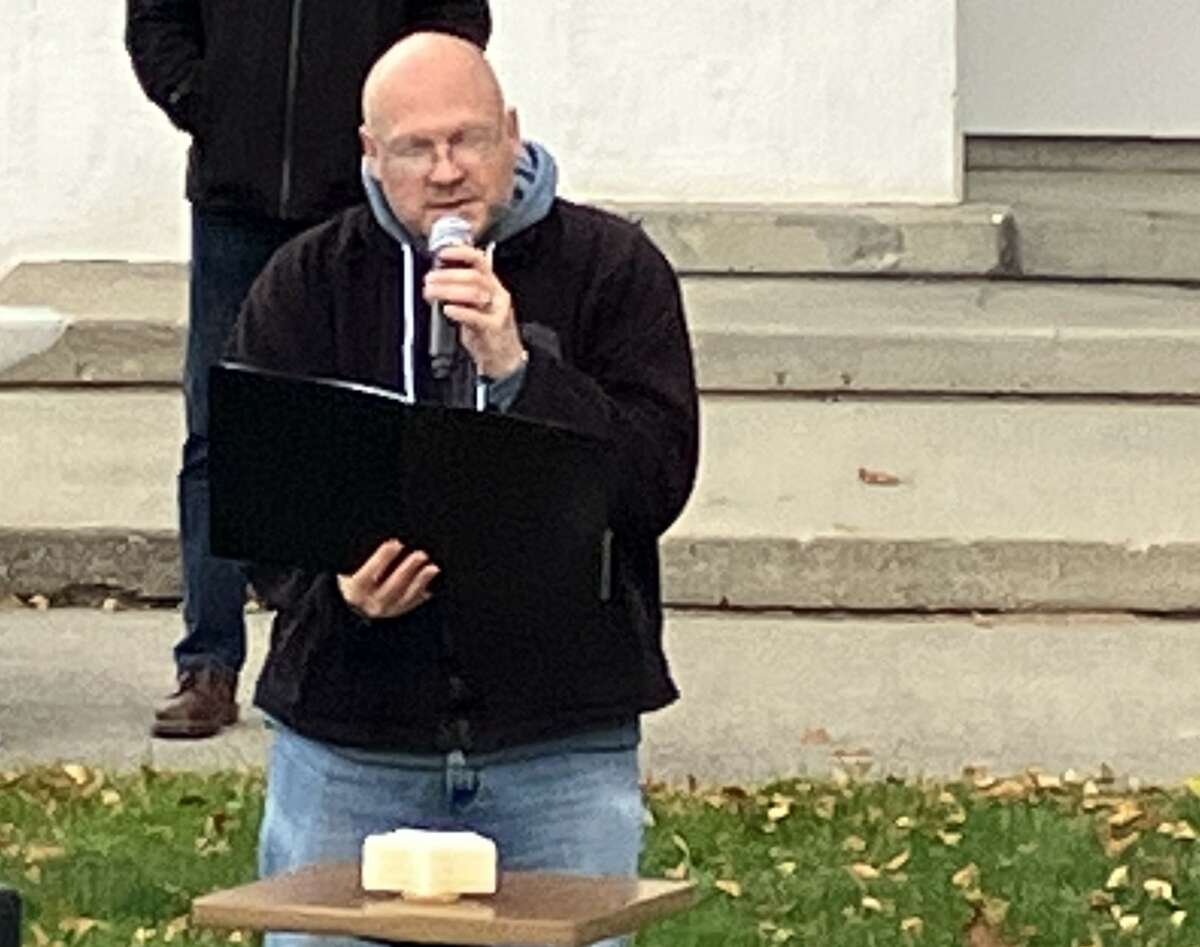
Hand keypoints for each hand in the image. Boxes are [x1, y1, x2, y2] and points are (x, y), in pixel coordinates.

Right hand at [337, 539, 439, 619]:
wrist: (355, 608)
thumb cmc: (353, 580)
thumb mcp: (349, 571)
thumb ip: (363, 560)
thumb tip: (388, 542)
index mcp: (355, 591)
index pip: (367, 575)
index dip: (382, 559)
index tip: (395, 543)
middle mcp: (371, 604)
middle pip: (391, 587)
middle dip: (407, 569)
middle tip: (420, 554)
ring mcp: (387, 611)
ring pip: (406, 598)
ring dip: (420, 582)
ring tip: (433, 568)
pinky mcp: (399, 613)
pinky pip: (413, 604)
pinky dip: (423, 593)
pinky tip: (433, 583)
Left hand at [424, 245, 525, 378]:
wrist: (504, 356)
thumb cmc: (486, 329)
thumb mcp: (476, 304)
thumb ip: (460, 290)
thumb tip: (437, 276)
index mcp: (492, 284)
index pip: (479, 260)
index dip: (461, 253)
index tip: (442, 254)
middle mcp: (496, 295)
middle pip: (474, 276)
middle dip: (447, 275)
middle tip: (429, 279)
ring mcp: (497, 311)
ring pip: (474, 293)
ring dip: (448, 291)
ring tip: (432, 293)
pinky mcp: (493, 328)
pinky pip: (476, 317)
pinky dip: (459, 311)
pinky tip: (447, 309)